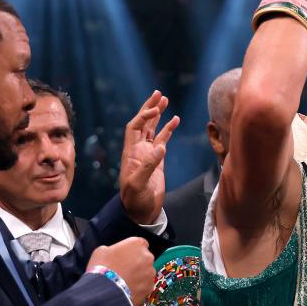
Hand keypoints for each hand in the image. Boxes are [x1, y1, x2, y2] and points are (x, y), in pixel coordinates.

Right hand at [87, 238, 155, 305]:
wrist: (104, 291)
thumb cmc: (102, 269)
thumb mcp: (101, 251)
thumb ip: (113, 249)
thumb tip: (113, 253)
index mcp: (137, 244)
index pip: (140, 244)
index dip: (132, 251)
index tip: (126, 256)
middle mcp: (147, 256)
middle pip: (144, 258)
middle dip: (136, 263)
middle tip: (124, 269)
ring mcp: (150, 272)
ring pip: (146, 272)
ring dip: (138, 275)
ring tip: (124, 281)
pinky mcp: (150, 286)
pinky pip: (145, 285)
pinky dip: (139, 287)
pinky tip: (127, 289)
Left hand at [119, 90, 179, 223]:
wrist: (141, 211)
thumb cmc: (135, 199)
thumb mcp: (139, 184)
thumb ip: (149, 165)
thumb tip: (160, 147)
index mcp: (130, 152)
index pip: (134, 127)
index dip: (143, 117)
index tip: (155, 111)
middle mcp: (138, 149)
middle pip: (142, 123)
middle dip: (149, 108)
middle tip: (158, 94)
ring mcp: (148, 153)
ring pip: (152, 129)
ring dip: (158, 115)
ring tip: (165, 101)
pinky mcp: (158, 160)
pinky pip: (162, 139)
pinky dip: (168, 129)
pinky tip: (175, 120)